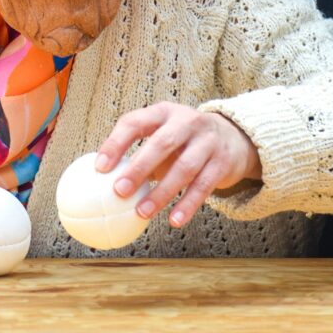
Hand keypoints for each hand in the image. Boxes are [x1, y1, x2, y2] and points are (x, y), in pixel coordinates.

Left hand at [94, 102, 261, 227]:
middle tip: (119, 191)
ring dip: (161, 193)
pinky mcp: (222, 163)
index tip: (99, 167)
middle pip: (161, 143)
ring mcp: (207, 141)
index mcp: (163, 112)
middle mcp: (187, 121)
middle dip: (139, 168)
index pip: (134, 122)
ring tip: (142, 213)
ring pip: (184, 168)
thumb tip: (99, 178)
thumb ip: (136, 149)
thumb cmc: (183, 141)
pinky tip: (173, 221)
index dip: (116, 143)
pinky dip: (187, 205)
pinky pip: (204, 186)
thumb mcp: (162, 133)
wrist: (234, 138)